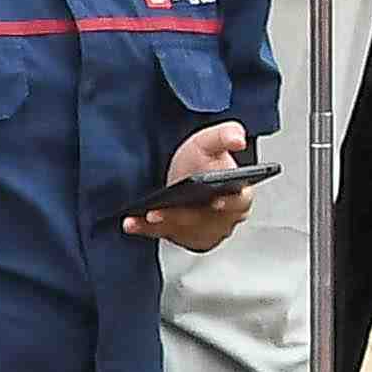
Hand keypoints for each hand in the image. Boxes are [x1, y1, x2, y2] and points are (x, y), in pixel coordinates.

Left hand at [132, 119, 255, 251]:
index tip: (216, 202)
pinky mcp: (182, 236)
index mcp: (239, 195)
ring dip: (162, 226)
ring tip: (145, 216)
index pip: (239, 202)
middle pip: (206, 221)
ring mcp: (204, 230)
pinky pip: (164, 235)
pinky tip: (132, 223)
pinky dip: (147, 230)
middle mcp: (224, 218)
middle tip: (160, 212)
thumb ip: (226, 135)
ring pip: (184, 231)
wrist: (180, 173)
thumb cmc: (200, 161)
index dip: (230, 203)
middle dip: (183, 217)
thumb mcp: (211, 142)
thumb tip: (237, 139)